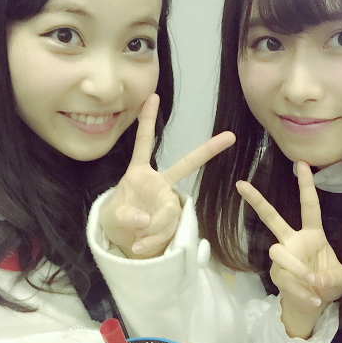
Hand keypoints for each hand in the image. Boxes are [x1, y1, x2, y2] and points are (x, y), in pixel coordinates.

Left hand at [100, 94, 234, 258]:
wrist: (123, 240)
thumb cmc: (115, 219)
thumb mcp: (111, 215)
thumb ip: (125, 215)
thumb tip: (146, 219)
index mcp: (139, 173)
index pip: (144, 142)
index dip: (148, 120)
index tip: (153, 96)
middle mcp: (158, 183)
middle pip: (185, 164)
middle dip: (207, 150)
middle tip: (230, 136)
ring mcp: (167, 201)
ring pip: (170, 212)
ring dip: (154, 230)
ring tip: (135, 241)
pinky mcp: (171, 220)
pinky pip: (168, 230)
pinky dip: (154, 240)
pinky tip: (140, 246)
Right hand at [236, 161, 341, 336]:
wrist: (314, 306)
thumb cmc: (328, 284)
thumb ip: (332, 276)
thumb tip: (314, 277)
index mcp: (312, 234)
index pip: (309, 206)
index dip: (305, 185)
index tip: (302, 163)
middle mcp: (293, 241)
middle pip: (272, 218)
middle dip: (257, 201)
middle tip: (240, 184)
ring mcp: (282, 257)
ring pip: (278, 252)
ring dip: (298, 269)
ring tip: (314, 284)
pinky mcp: (275, 274)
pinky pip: (285, 278)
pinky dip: (301, 290)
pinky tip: (313, 298)